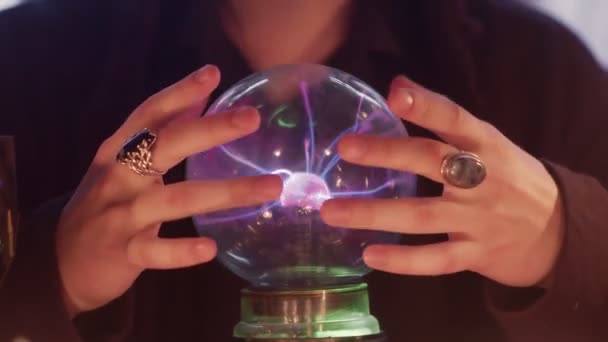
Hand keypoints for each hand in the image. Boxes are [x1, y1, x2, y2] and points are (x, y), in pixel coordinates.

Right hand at [56, 65, 281, 316]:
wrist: (62, 261)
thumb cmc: (106, 204)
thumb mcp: (125, 163)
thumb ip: (162, 131)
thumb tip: (202, 94)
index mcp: (118, 151)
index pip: (149, 114)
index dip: (179, 92)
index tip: (213, 73)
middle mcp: (117, 177)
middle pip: (164, 146)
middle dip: (209, 130)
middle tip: (252, 117)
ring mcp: (119, 215)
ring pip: (173, 199)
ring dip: (224, 192)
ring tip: (271, 187)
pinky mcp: (123, 252)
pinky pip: (155, 251)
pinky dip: (181, 251)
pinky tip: (210, 248)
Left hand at [321, 76, 564, 287]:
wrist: (558, 230)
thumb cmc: (510, 177)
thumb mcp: (488, 141)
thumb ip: (445, 118)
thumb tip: (396, 83)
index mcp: (486, 144)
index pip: (455, 119)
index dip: (426, 106)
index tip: (393, 95)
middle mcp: (482, 179)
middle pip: (432, 162)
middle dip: (388, 153)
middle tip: (345, 148)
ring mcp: (479, 219)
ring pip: (423, 215)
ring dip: (375, 214)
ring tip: (332, 212)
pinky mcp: (476, 254)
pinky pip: (436, 260)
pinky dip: (403, 260)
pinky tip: (369, 254)